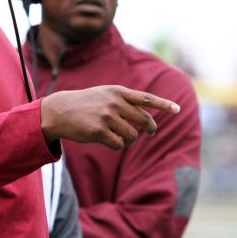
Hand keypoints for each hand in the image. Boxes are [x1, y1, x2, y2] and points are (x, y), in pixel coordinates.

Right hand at [40, 85, 179, 149]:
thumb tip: (146, 116)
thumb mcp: (104, 94)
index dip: (163, 105)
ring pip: (132, 135)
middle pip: (144, 120)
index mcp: (117, 92)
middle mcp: (114, 102)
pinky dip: (117, 145)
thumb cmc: (85, 103)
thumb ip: (124, 101)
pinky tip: (107, 141)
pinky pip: (119, 144)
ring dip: (128, 140)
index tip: (178, 110)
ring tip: (118, 136)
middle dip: (150, 128)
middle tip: (151, 132)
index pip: (146, 99)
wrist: (59, 110)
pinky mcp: (99, 131)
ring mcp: (107, 117)